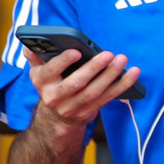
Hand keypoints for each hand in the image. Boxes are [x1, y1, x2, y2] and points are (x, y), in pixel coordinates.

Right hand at [22, 45, 139, 135]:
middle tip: (109, 54)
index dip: (63, 62)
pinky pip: (108, 98)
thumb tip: (29, 45)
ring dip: (111, 76)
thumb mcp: (40, 71)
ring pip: (94, 92)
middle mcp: (54, 97)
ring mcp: (72, 107)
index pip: (50, 71)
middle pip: (76, 83)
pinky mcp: (88, 112)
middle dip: (93, 68)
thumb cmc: (52, 84)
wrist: (55, 118)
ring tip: (122, 60)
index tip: (76, 51)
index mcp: (41, 82)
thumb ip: (36, 56)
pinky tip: (134, 73)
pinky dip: (122, 85)